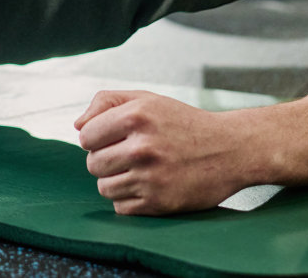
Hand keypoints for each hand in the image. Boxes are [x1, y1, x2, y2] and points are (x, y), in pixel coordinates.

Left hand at [75, 90, 246, 215]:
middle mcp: (143, 146)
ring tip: (139, 170)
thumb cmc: (183, 123)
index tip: (112, 138)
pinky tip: (148, 185)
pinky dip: (129, 199)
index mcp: (137, 115)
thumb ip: (107, 103)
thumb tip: (77, 126)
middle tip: (129, 155)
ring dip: (116, 181)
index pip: (86, 136)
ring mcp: (151, 177)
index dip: (96, 137)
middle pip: (92, 164)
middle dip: (105, 160)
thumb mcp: (147, 100)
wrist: (230, 150)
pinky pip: (120, 207)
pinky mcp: (160, 203)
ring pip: (104, 187)